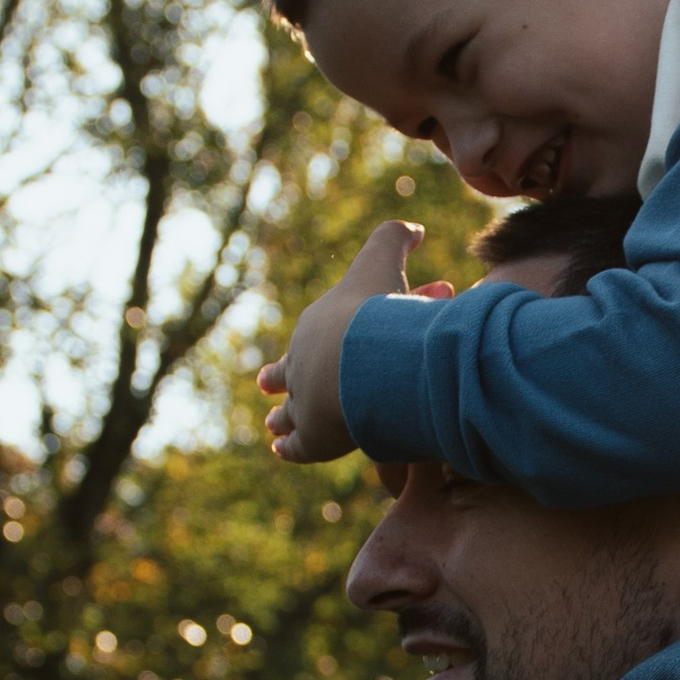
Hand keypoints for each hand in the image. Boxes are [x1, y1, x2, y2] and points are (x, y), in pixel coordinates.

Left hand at [258, 221, 449, 462]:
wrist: (365, 364)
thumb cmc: (374, 313)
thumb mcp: (381, 263)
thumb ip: (394, 240)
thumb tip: (414, 229)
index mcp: (315, 328)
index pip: (318, 330)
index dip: (326, 332)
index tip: (325, 338)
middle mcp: (302, 366)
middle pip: (288, 372)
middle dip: (279, 376)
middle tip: (265, 383)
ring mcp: (305, 405)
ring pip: (287, 412)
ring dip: (282, 417)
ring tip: (272, 424)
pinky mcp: (313, 440)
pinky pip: (297, 446)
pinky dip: (289, 447)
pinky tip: (281, 450)